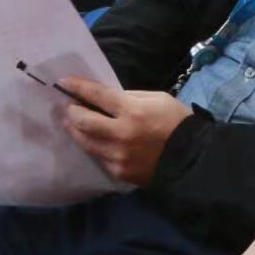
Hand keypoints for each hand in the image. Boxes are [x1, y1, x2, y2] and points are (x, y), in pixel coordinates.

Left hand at [54, 78, 189, 186]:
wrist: (191, 158)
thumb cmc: (176, 122)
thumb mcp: (157, 98)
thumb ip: (129, 97)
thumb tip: (105, 99)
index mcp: (133, 111)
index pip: (97, 96)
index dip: (78, 87)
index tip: (63, 82)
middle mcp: (121, 134)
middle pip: (83, 121)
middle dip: (72, 112)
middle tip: (69, 106)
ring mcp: (118, 155)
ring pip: (85, 142)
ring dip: (75, 130)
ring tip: (72, 123)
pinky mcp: (118, 171)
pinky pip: (98, 156)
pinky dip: (93, 145)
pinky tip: (93, 139)